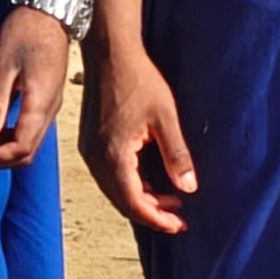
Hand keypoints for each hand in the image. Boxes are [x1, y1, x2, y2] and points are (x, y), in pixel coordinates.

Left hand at [0, 4, 71, 168]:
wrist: (49, 12)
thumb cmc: (23, 33)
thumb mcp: (3, 65)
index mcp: (39, 101)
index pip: (22, 146)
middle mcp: (50, 108)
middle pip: (29, 151)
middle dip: (3, 158)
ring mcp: (53, 104)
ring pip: (33, 142)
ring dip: (9, 149)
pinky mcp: (49, 98)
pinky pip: (34, 128)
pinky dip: (16, 136)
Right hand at [85, 36, 198, 234]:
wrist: (108, 53)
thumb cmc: (138, 80)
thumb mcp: (165, 117)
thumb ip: (176, 154)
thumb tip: (189, 188)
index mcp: (114, 155)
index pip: (134, 202)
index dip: (157, 218)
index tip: (179, 225)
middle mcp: (97, 158)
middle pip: (122, 201)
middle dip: (150, 212)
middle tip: (178, 217)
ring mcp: (89, 150)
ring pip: (114, 190)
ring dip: (140, 198)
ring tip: (169, 199)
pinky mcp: (89, 142)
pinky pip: (108, 175)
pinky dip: (129, 184)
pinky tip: (149, 179)